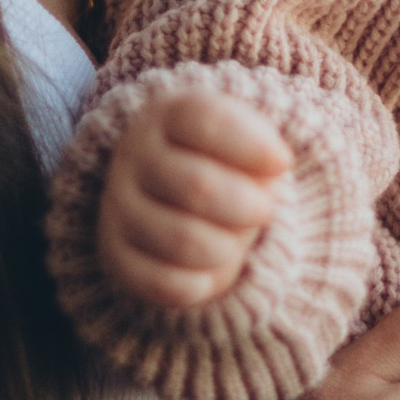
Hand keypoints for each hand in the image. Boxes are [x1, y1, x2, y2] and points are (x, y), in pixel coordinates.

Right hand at [97, 89, 289, 306]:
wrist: (175, 196)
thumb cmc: (224, 161)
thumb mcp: (246, 138)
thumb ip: (265, 145)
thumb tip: (276, 163)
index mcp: (166, 115)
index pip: (207, 121)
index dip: (254, 146)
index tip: (282, 163)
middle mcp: (133, 156)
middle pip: (198, 186)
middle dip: (249, 206)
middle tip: (263, 210)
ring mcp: (118, 207)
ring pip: (185, 242)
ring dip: (229, 248)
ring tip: (236, 241)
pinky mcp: (117, 256)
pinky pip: (167, 284)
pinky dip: (203, 283)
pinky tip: (210, 268)